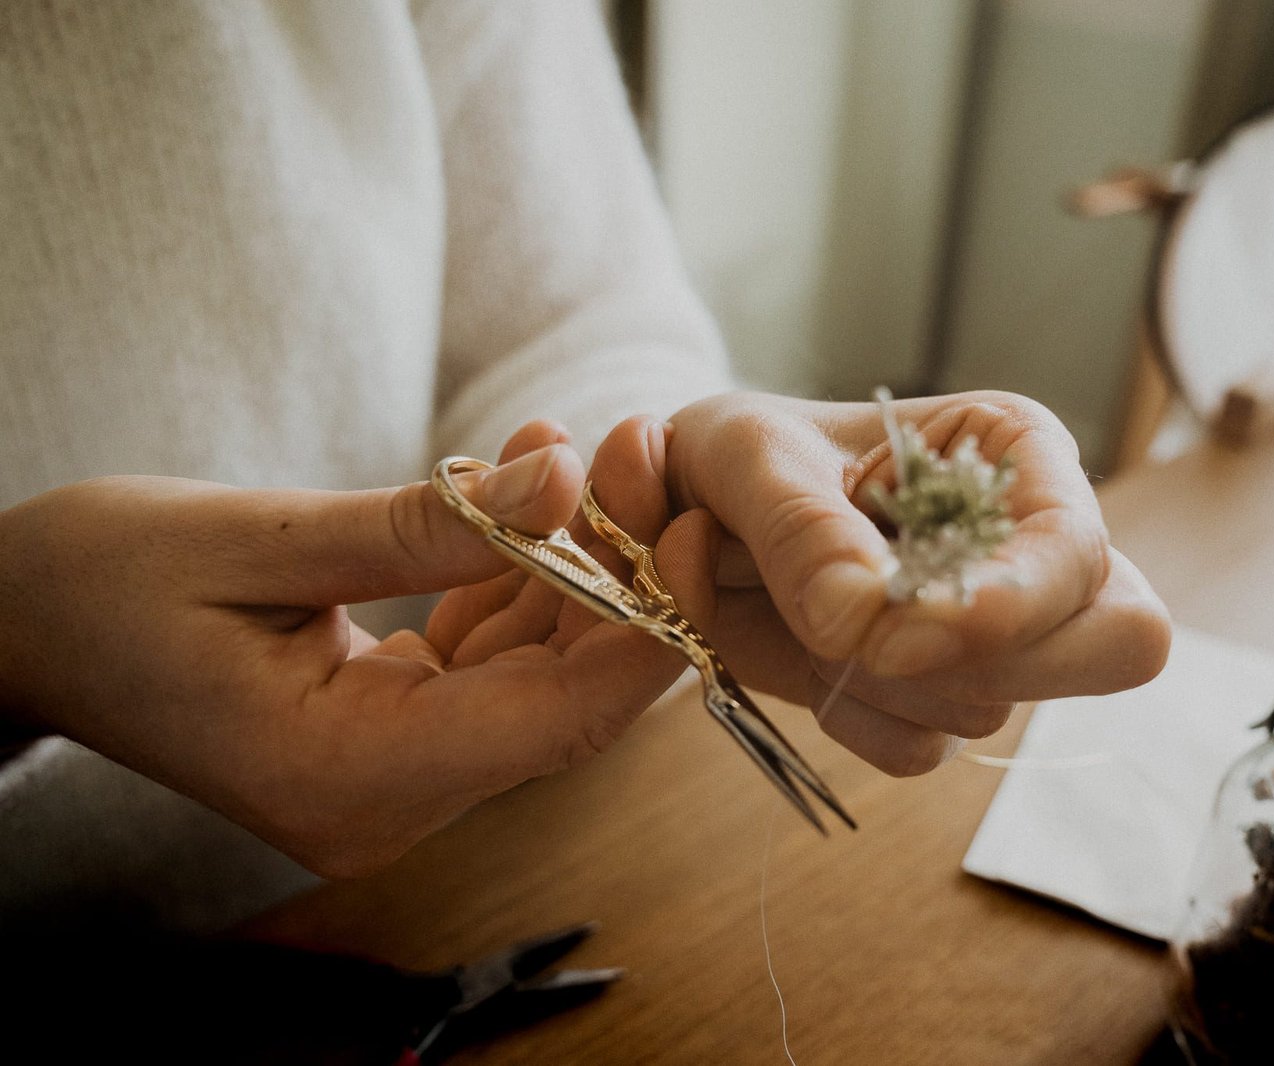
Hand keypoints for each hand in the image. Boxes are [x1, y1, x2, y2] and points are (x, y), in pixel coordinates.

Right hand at [0, 423, 713, 876]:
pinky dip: (516, 578)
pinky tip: (528, 482)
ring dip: (577, 563)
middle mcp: (387, 802)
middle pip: (563, 697)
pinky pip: (487, 661)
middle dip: (625, 572)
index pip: (555, 719)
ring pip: (536, 673)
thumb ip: (421, 525)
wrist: (19, 628)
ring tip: (598, 443)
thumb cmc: (98, 583)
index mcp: (349, 775)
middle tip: (650, 451)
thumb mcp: (258, 539)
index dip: (650, 624)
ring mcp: (392, 777)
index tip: (702, 519)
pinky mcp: (390, 737)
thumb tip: (566, 480)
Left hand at [652, 390, 1170, 774]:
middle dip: (992, 664)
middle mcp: (1027, 544)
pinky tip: (808, 660)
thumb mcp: (750, 458)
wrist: (685, 513)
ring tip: (804, 614)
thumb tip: (860, 623)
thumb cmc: (738, 455)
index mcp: (1016, 455)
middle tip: (876, 650)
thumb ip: (804, 530)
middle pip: (1113, 644)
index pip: (1079, 553)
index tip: (895, 642)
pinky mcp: (936, 698)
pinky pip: (922, 749)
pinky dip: (853, 721)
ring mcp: (991, 633)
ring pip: (995, 707)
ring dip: (885, 685)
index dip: (1010, 611)